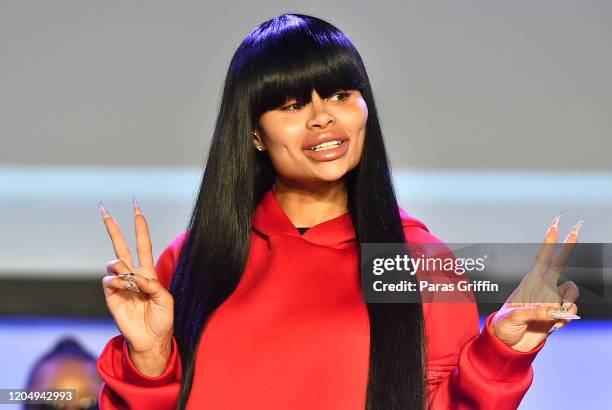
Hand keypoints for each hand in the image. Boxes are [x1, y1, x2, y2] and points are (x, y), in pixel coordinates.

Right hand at [99, 198, 173, 375]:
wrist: (152, 340)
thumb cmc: (162, 319)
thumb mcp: (166, 300)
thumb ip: (152, 285)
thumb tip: (134, 277)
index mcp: (148, 273)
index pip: (143, 245)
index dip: (140, 228)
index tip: (136, 209)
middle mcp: (133, 276)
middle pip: (121, 246)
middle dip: (113, 228)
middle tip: (104, 210)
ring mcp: (121, 285)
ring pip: (114, 263)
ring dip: (120, 266)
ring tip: (127, 278)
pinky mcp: (111, 297)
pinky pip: (109, 281)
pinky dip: (116, 281)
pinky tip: (122, 288)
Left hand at [489, 214, 581, 351]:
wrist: (509, 345)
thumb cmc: (504, 326)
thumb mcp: (513, 317)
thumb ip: (534, 312)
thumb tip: (554, 311)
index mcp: (530, 283)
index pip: (542, 258)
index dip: (550, 242)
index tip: (555, 225)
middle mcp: (543, 288)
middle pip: (560, 263)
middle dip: (569, 245)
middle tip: (578, 226)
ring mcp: (552, 300)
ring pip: (572, 291)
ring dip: (569, 302)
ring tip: (555, 315)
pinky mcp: (558, 314)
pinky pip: (572, 311)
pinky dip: (566, 319)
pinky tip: (553, 326)